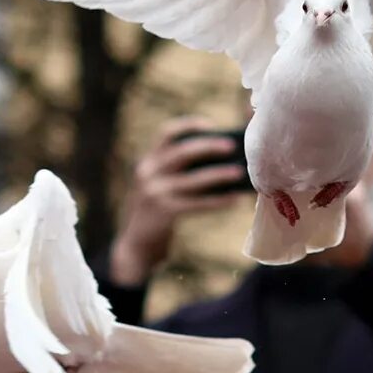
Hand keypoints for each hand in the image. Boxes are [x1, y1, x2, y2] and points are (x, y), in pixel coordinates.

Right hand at [108, 118, 246, 285]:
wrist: (134, 248)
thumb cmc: (154, 217)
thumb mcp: (156, 189)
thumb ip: (174, 174)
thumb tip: (216, 163)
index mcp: (147, 163)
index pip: (166, 133)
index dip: (189, 125)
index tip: (211, 124)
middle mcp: (148, 173)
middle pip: (183, 151)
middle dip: (209, 146)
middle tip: (231, 146)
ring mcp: (155, 193)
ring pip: (194, 179)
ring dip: (219, 174)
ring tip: (239, 172)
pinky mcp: (165, 212)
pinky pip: (198, 203)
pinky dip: (218, 201)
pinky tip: (234, 200)